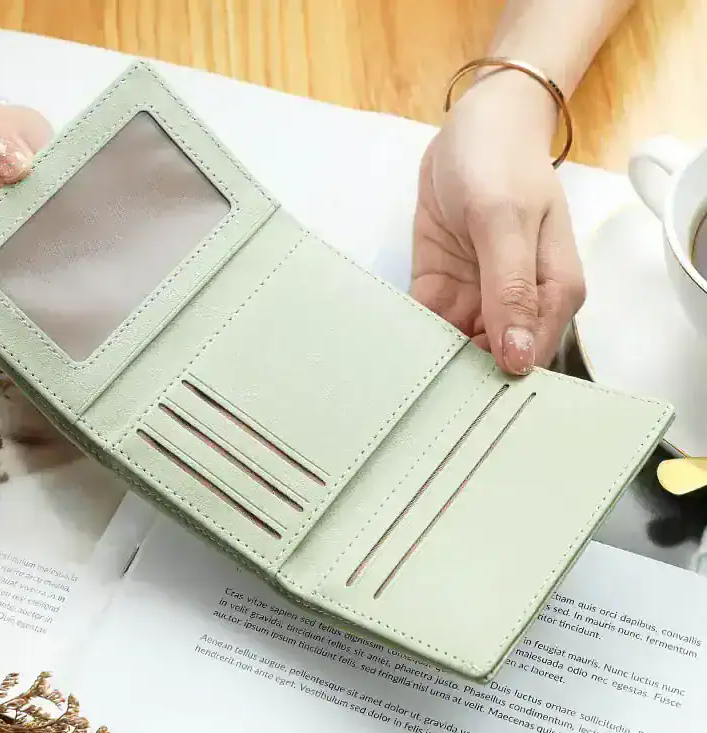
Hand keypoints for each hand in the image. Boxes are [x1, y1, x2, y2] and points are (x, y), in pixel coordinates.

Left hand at [411, 70, 584, 373]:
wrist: (477, 122)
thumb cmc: (501, 163)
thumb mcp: (505, 222)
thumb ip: (511, 289)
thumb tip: (517, 359)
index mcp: (551, 294)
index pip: (527, 358)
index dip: (496, 383)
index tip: (459, 406)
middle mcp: (515, 304)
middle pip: (487, 360)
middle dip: (456, 378)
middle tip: (417, 400)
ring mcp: (476, 296)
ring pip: (452, 345)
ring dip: (427, 359)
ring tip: (392, 381)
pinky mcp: (442, 287)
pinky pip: (425, 321)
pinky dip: (408, 333)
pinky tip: (385, 348)